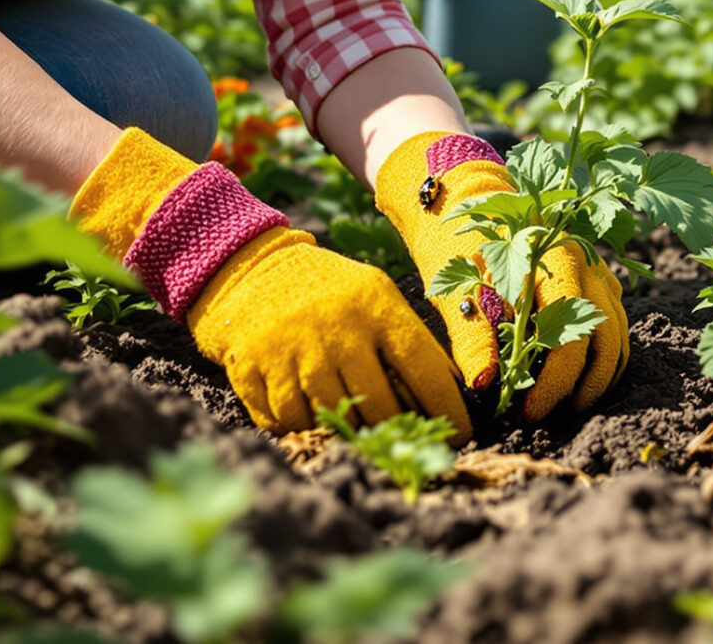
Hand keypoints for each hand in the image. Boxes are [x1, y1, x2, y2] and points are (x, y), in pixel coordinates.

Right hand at [70, 128, 470, 439]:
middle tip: (407, 443)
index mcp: (374, 307)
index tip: (463, 437)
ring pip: (336, 423)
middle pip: (381, 409)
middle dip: (399, 433)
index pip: (425, 370)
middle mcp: (335, 331)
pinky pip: (290, 424)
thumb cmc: (327, 290)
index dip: (448, 410)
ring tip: (363, 434)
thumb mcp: (374, 295)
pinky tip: (316, 418)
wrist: (249, 269)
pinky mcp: (256, 372)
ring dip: (352, 434)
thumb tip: (459, 391)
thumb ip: (410, 338)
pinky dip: (306, 430)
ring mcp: (292, 354)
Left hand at [374, 130, 628, 420]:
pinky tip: (576, 384)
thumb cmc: (456, 240)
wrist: (464, 196)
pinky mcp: (594, 279)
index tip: (528, 412)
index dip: (554, 382)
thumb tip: (487, 385)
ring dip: (598, 379)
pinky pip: (613, 326)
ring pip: (617, 336)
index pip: (571, 337)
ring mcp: (596, 271)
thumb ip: (473, 334)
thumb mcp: (455, 285)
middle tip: (547, 416)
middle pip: (604, 341)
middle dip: (581, 388)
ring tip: (565, 408)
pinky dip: (602, 360)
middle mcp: (587, 264)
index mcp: (557, 261)